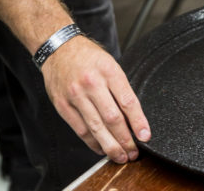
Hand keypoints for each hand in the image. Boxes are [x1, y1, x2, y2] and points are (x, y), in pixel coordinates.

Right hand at [41, 36, 150, 163]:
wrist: (58, 49)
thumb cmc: (87, 57)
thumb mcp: (109, 63)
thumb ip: (120, 88)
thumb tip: (133, 118)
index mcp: (107, 70)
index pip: (127, 101)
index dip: (138, 122)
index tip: (145, 136)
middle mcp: (91, 82)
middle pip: (112, 118)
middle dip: (125, 140)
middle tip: (134, 152)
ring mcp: (76, 95)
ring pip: (97, 128)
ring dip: (111, 146)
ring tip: (120, 156)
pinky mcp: (63, 105)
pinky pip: (81, 130)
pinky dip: (93, 143)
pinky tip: (101, 148)